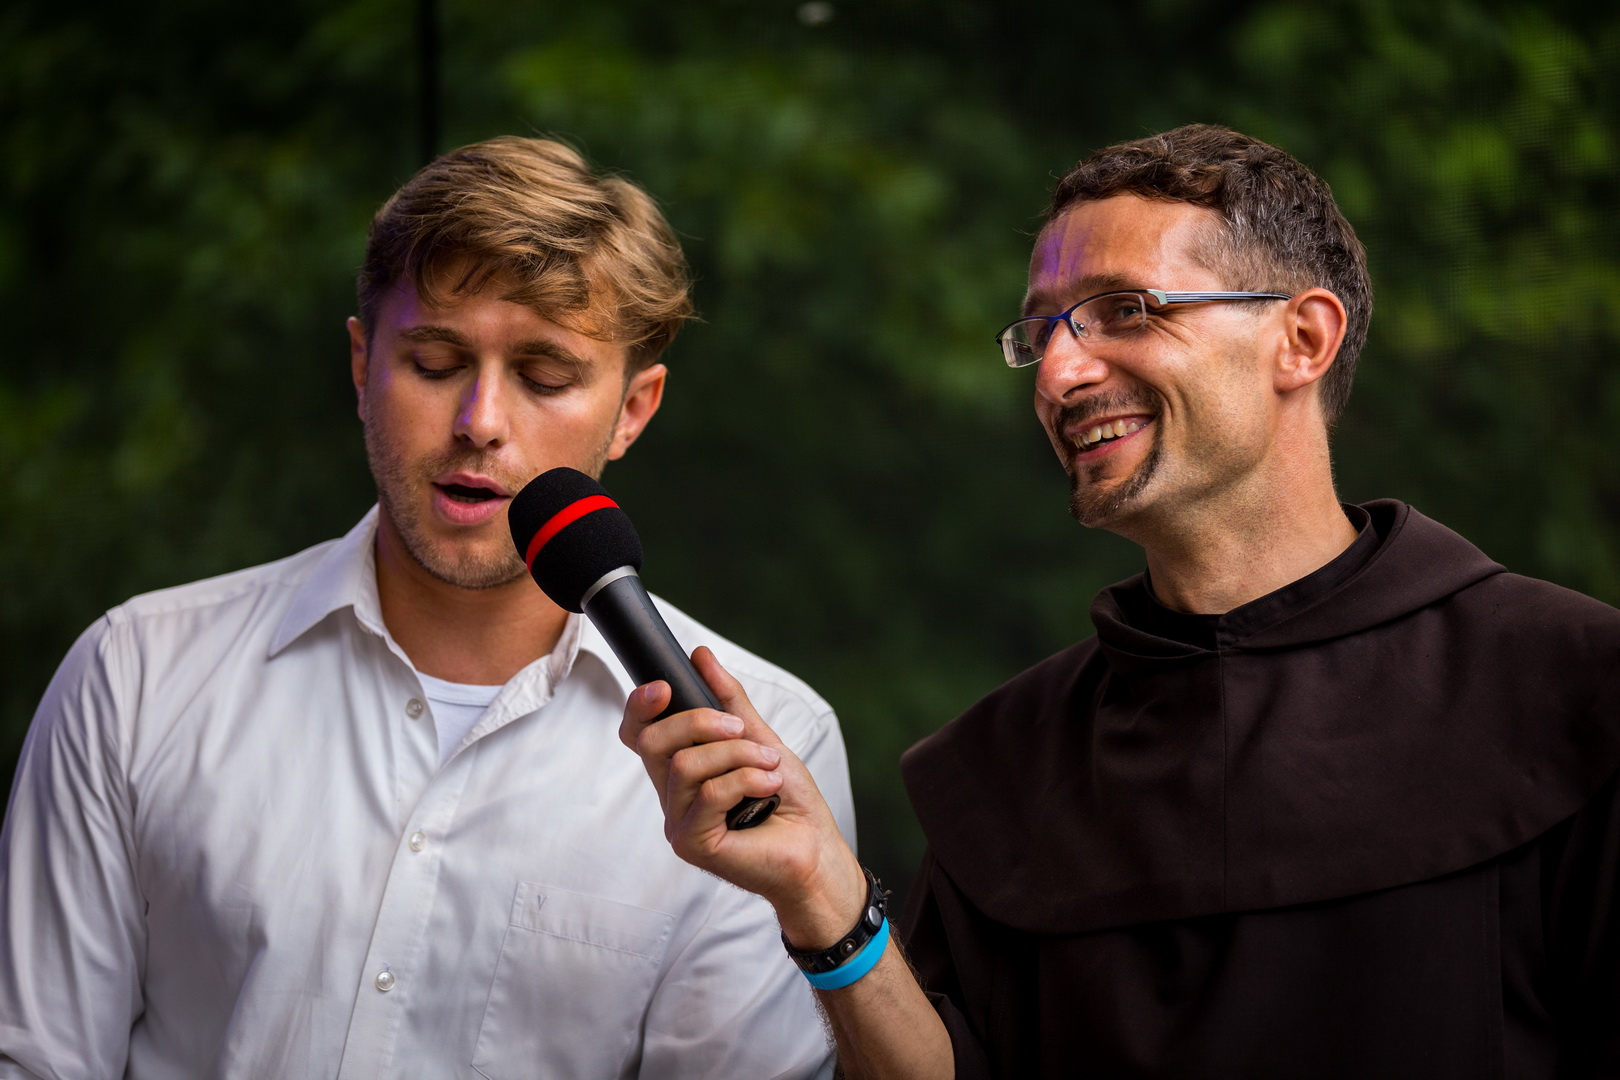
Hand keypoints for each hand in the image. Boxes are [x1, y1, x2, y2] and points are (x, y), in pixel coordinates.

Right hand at [620, 646, 867, 947]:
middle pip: (652, 741)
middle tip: (743, 729)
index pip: (638, 733)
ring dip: (738, 754)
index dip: (641, 705)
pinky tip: (768, 787)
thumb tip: (700, 657)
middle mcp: (671, 795)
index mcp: (680, 769)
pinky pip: (709, 793)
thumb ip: (729, 700)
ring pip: (686, 764)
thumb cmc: (789, 802)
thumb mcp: (760, 738)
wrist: (816, 850)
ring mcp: (677, 822)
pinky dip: (746, 779)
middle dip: (700, 722)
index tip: (666, 686)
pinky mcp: (692, 843)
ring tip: (770, 765)